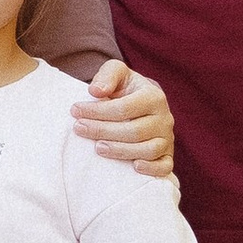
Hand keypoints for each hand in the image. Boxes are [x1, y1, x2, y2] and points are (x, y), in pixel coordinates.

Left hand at [71, 59, 174, 177]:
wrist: (142, 102)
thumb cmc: (126, 89)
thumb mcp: (117, 73)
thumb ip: (108, 75)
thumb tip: (95, 91)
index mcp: (154, 97)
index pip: (124, 108)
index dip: (97, 111)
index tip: (75, 111)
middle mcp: (164, 119)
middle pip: (134, 131)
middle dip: (103, 131)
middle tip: (79, 128)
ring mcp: (167, 139)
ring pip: (148, 150)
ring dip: (121, 151)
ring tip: (98, 148)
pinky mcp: (167, 155)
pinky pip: (165, 166)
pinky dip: (152, 169)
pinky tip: (134, 167)